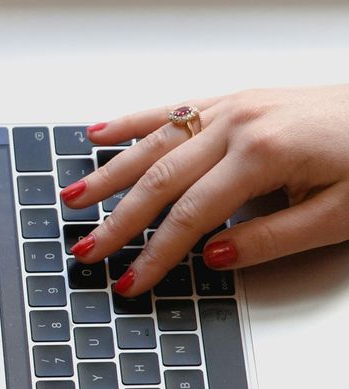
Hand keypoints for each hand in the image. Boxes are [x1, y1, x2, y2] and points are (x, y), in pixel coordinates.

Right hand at [65, 85, 348, 295]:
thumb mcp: (340, 216)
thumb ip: (272, 240)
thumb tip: (211, 257)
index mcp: (262, 154)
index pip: (190, 216)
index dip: (155, 254)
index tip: (131, 281)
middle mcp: (239, 124)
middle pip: (159, 179)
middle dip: (117, 219)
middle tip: (88, 249)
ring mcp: (235, 107)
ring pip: (154, 143)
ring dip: (108, 173)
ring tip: (74, 198)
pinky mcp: (238, 99)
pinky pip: (172, 109)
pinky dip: (132, 122)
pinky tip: (99, 133)